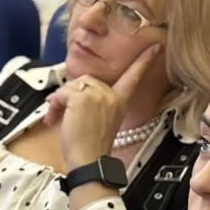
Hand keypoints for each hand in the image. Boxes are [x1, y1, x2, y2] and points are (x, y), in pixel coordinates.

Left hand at [45, 43, 162, 168]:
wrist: (88, 163)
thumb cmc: (90, 148)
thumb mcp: (99, 120)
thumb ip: (94, 102)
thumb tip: (72, 92)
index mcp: (120, 101)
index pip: (133, 77)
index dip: (144, 61)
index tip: (156, 47)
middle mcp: (112, 96)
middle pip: (85, 81)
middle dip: (70, 95)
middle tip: (61, 114)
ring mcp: (98, 95)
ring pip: (71, 86)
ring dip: (59, 102)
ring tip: (57, 119)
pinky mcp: (82, 98)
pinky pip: (61, 93)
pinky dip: (54, 105)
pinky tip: (55, 119)